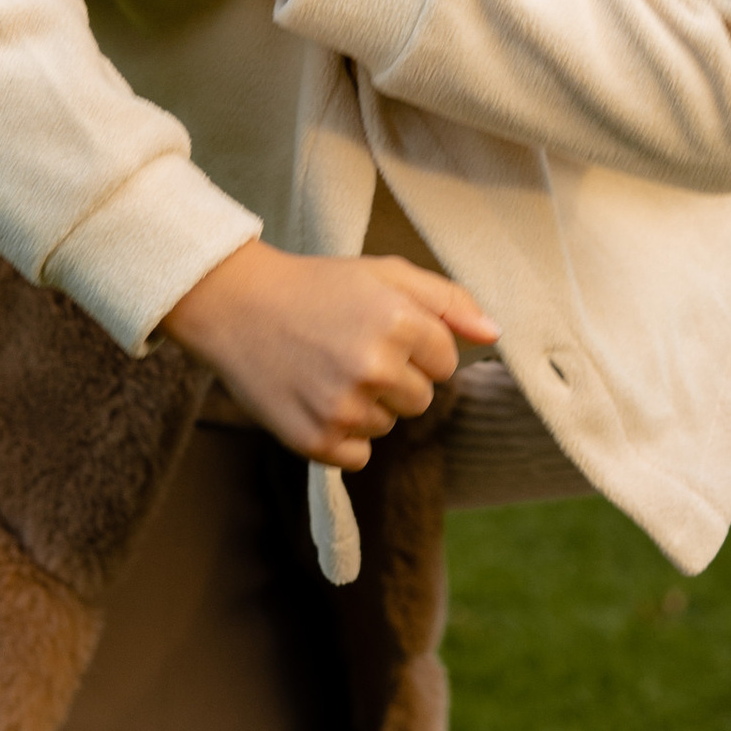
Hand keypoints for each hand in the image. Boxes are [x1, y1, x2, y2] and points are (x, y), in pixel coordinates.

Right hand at [164, 242, 499, 465]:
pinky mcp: (316, 441)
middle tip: (349, 350)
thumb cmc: (317, 288)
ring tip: (325, 370)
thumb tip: (494, 334)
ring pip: (388, 426)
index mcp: (400, 321)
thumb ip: (448, 301)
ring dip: (366, 406)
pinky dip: (342, 437)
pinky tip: (315, 400)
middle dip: (395, 379)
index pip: (446, 362)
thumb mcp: (385, 274)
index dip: (416, 347)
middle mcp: (375, 367)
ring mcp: (344, 408)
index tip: (379, 331)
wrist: (236, 307)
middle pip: (421, 400)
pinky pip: (359, 456)